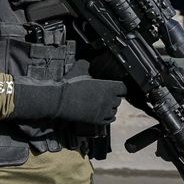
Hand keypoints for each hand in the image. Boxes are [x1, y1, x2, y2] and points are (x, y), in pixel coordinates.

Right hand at [10, 75, 126, 124]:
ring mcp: (103, 111)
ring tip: (104, 103)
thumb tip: (89, 63)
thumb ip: (88, 64)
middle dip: (114, 96)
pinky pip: (110, 120)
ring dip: (111, 106)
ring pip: (114, 110)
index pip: (123, 88)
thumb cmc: (70, 85)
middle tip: (107, 93)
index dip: (119, 86)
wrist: (60, 100)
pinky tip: (105, 112)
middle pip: (119, 99)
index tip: (116, 85)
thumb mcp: (80, 68)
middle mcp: (108, 100)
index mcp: (108, 87)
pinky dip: (109, 116)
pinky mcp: (97, 120)